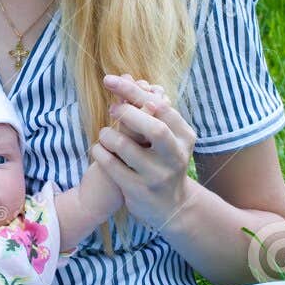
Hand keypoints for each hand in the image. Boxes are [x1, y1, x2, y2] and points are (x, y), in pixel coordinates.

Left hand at [90, 73, 196, 230]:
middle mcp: (175, 156)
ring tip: (105, 134)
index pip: (162, 107)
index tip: (112, 81)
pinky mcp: (138, 191)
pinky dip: (100, 152)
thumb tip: (127, 77)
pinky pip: (111, 165)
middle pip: (153, 127)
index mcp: (184, 136)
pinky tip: (99, 149)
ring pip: (125, 146)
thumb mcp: (166, 136)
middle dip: (127, 112)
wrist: (171, 207)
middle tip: (113, 108)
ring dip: (108, 134)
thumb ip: (149, 109)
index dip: (135, 92)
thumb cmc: (162, 160)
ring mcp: (157, 176)